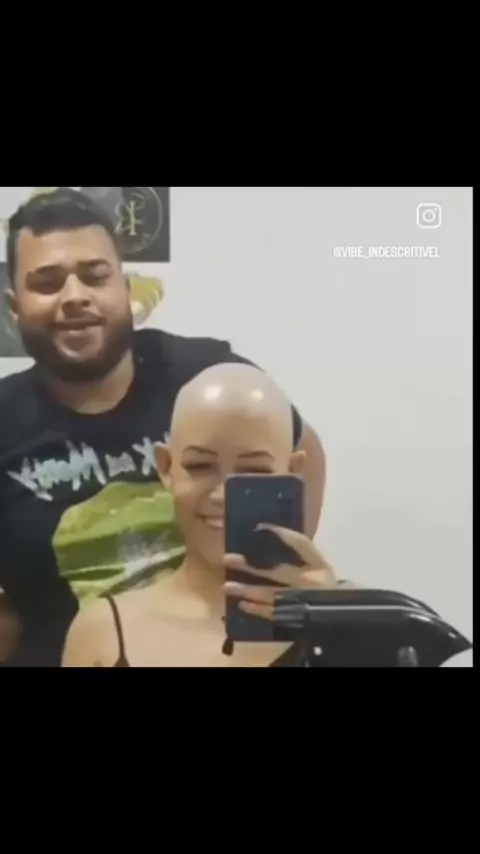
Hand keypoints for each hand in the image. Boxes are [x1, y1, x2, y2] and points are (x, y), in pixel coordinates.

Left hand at [223, 524, 343, 621]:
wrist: (339, 612)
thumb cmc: (321, 580)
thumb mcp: (316, 562)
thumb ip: (296, 545)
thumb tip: (265, 529)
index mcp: (318, 565)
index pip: (300, 544)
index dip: (281, 534)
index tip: (259, 527)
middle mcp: (310, 582)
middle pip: (278, 571)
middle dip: (252, 566)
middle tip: (228, 559)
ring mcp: (303, 602)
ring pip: (272, 595)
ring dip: (249, 591)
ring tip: (227, 586)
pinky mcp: (297, 618)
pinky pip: (274, 614)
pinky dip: (257, 610)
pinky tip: (242, 604)